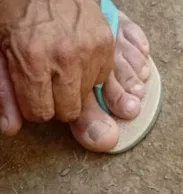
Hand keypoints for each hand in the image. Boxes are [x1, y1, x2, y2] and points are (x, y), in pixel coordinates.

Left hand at [0, 0, 113, 127]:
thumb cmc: (15, 8)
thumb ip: (3, 88)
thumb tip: (11, 127)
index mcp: (32, 60)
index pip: (40, 113)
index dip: (32, 103)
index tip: (29, 89)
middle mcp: (65, 58)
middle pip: (67, 111)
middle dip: (55, 100)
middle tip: (46, 77)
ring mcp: (89, 52)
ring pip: (86, 97)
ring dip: (74, 86)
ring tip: (60, 62)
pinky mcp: (106, 46)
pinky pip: (101, 78)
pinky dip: (89, 72)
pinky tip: (76, 55)